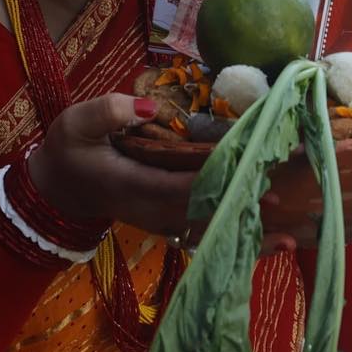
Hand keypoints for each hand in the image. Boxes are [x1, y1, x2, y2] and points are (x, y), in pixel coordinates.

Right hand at [26, 94, 300, 251]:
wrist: (59, 190)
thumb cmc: (69, 150)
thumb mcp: (75, 122)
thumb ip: (108, 111)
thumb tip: (149, 107)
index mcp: (132, 185)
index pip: (180, 184)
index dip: (216, 178)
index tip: (251, 169)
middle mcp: (152, 211)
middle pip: (205, 212)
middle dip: (244, 202)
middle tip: (288, 195)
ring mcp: (161, 223)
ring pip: (209, 232)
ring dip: (249, 234)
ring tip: (292, 236)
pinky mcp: (168, 226)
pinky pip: (208, 237)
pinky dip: (239, 241)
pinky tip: (274, 244)